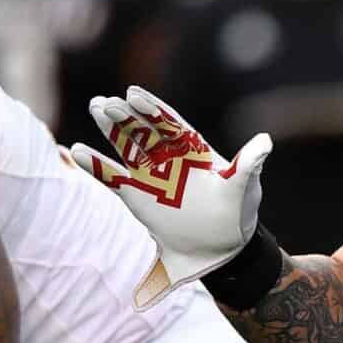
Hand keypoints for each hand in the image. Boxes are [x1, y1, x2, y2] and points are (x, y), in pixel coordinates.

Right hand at [70, 86, 272, 287]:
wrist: (224, 247)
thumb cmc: (237, 214)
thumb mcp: (244, 188)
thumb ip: (249, 165)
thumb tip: (265, 142)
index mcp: (194, 152)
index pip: (171, 124)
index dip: (153, 109)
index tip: (134, 94)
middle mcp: (170, 158)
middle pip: (144, 130)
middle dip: (126, 116)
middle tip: (105, 102)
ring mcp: (152, 175)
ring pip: (128, 146)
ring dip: (112, 128)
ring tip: (95, 107)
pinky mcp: (138, 195)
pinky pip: (114, 177)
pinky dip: (98, 166)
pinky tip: (77, 151)